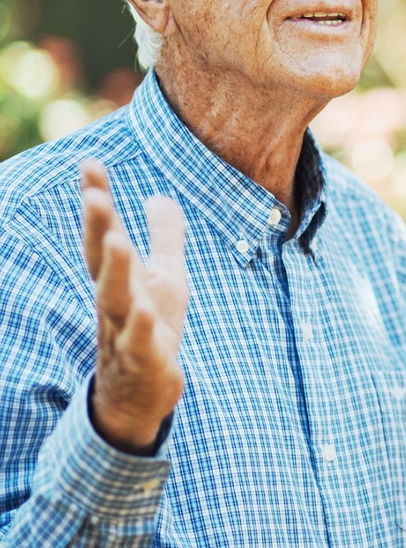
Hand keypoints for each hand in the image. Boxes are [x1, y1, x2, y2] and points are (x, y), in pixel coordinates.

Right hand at [81, 160, 188, 454]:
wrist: (143, 394)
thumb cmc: (151, 327)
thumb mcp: (165, 277)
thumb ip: (164, 237)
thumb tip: (160, 195)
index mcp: (121, 277)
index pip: (106, 233)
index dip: (99, 199)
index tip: (90, 162)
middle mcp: (116, 300)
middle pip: (103, 261)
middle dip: (97, 228)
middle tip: (93, 194)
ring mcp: (125, 331)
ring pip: (115, 300)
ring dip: (114, 271)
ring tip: (115, 241)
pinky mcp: (144, 362)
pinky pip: (139, 345)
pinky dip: (140, 329)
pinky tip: (144, 313)